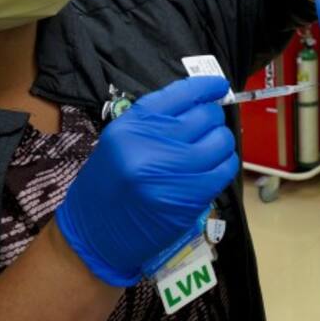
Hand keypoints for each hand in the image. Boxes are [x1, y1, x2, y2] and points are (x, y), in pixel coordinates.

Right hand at [55, 76, 238, 286]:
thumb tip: (201, 104)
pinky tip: (214, 167)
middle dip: (213, 120)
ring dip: (221, 142)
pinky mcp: (189, 197)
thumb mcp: (121, 140)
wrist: (94, 233)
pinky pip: (224, 169)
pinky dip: (225, 164)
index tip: (219, 86)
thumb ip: (157, 121)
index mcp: (132, 124)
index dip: (207, 87)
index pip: (182, 93)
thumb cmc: (108, 184)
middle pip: (205, 116)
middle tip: (207, 129)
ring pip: (220, 141)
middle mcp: (150, 143)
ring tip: (210, 150)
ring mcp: (171, 172)